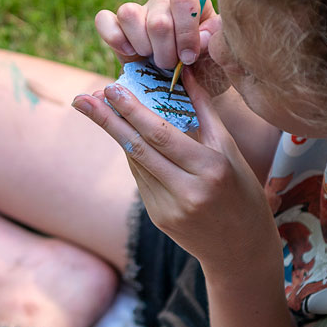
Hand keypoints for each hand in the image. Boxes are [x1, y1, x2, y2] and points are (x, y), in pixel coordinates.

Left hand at [73, 66, 276, 273]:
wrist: (242, 250)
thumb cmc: (243, 194)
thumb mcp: (231, 152)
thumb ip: (205, 112)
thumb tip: (185, 76)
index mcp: (211, 168)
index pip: (162, 134)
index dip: (133, 111)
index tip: (111, 88)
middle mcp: (188, 190)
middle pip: (139, 148)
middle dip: (108, 120)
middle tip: (83, 98)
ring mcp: (170, 208)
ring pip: (136, 163)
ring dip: (116, 134)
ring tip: (97, 108)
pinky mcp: (158, 218)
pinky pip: (140, 178)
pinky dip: (133, 155)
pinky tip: (124, 136)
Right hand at [94, 0, 215, 69]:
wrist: (184, 86)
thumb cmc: (205, 68)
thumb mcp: (219, 57)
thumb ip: (215, 42)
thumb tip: (202, 35)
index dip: (185, 33)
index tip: (189, 58)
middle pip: (157, 19)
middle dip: (165, 52)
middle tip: (171, 65)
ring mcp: (139, 10)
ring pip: (129, 13)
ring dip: (142, 46)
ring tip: (152, 59)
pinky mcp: (116, 24)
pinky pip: (104, 19)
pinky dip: (114, 38)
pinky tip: (130, 53)